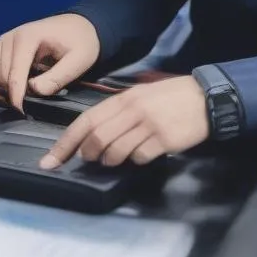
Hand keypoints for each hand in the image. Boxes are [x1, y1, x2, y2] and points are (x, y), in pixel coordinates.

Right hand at [0, 13, 100, 112]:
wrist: (77, 25)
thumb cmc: (80, 42)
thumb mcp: (78, 61)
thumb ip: (57, 77)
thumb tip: (33, 90)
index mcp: (28, 37)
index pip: (15, 72)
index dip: (16, 94)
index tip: (21, 111)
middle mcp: (11, 36)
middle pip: (2, 73)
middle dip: (13, 90)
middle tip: (34, 97)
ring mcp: (5, 39)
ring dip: (7, 84)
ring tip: (28, 88)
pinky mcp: (3, 44)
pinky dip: (3, 78)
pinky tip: (20, 80)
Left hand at [39, 75, 209, 168]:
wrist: (205, 98)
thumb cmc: (170, 97)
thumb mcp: (139, 96)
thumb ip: (117, 112)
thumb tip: (93, 133)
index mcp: (121, 99)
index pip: (85, 121)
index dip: (66, 142)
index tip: (51, 160)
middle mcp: (131, 111)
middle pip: (96, 138)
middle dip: (87, 154)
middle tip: (88, 160)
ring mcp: (148, 125)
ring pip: (115, 150)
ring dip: (110, 160)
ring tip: (114, 159)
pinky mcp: (164, 139)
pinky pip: (140, 156)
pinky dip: (135, 160)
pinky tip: (141, 155)